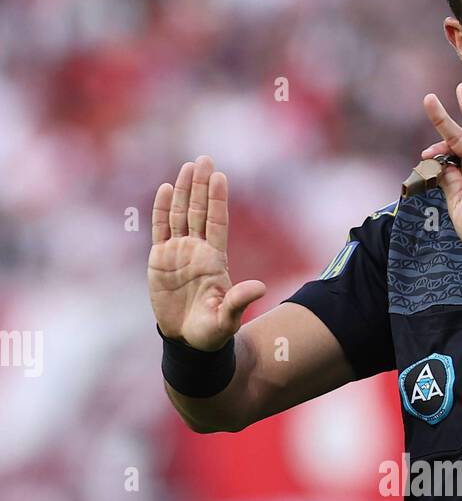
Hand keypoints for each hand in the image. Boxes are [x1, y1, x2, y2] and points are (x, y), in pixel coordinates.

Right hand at [148, 155, 265, 350]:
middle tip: (204, 159)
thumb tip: (261, 288)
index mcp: (215, 260)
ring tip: (188, 167)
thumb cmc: (212, 332)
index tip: (220, 177)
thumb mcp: (227, 318)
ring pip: (180, 215)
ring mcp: (178, 252)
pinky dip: (162, 209)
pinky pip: (160, 229)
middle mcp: (198, 251)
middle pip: (199, 211)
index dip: (218, 200)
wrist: (188, 341)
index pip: (217, 223)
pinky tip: (167, 189)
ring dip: (184, 191)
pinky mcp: (160, 260)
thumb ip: (240, 301)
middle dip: (201, 186)